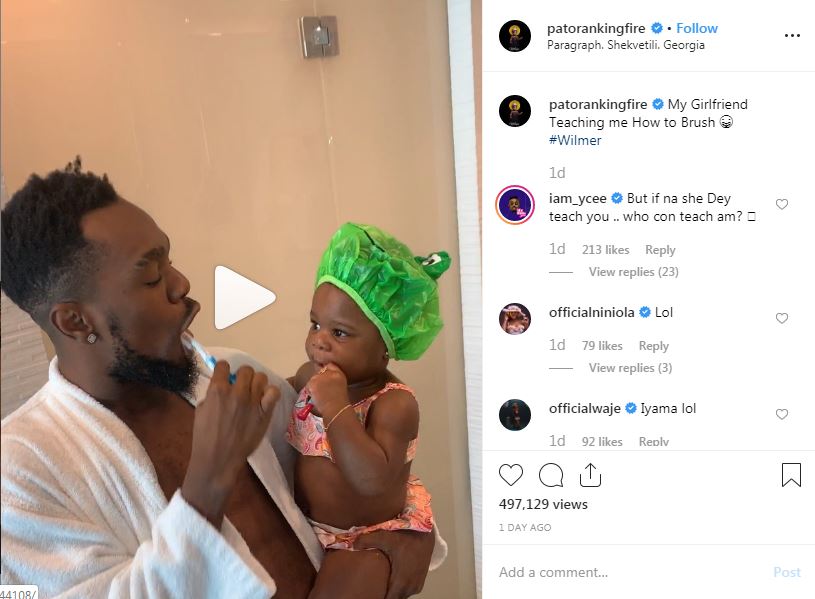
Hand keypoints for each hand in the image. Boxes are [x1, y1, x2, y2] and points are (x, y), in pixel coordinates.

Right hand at [182, 361, 278, 524]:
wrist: (218, 458)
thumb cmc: (205, 437)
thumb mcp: (201, 410)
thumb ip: (212, 395)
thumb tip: (222, 386)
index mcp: (217, 391)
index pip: (223, 365)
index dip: (224, 370)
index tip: (225, 376)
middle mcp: (236, 392)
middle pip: (246, 370)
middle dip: (242, 376)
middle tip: (242, 386)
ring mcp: (252, 402)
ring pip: (261, 377)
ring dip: (257, 383)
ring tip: (254, 393)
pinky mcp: (265, 412)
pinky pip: (274, 392)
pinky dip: (270, 393)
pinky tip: (264, 400)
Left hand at [304, 362, 348, 417]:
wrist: (335, 407)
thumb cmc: (341, 402)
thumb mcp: (341, 387)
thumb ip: (335, 381)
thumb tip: (328, 382)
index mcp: (338, 373)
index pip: (330, 365)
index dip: (326, 370)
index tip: (326, 377)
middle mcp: (329, 372)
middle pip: (320, 371)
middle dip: (320, 379)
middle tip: (323, 389)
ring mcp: (319, 377)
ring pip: (313, 379)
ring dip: (315, 385)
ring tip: (319, 394)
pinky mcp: (312, 383)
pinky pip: (308, 386)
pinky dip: (310, 391)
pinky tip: (315, 396)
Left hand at [354, 529, 433, 598]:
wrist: (425, 533)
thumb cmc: (405, 536)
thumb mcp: (385, 536)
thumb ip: (367, 540)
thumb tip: (352, 545)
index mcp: (401, 581)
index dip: (378, 597)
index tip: (369, 594)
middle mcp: (411, 587)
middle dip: (383, 596)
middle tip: (372, 591)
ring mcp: (417, 585)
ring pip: (401, 596)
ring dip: (392, 594)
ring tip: (380, 588)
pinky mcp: (420, 582)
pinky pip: (407, 593)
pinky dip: (399, 591)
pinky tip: (391, 583)